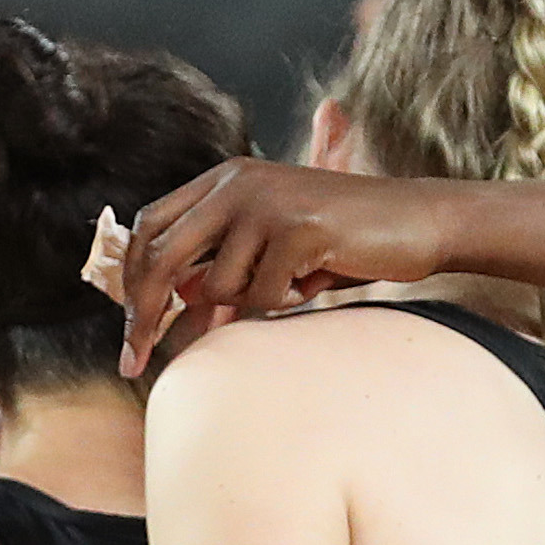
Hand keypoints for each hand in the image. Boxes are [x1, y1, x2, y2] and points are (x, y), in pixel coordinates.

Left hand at [118, 160, 455, 374]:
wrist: (415, 222)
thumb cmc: (343, 243)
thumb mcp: (272, 253)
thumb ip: (223, 269)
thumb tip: (171, 309)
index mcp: (224, 180)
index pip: (151, 228)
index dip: (131, 283)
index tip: (129, 335)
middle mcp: (236, 182)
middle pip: (162, 257)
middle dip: (145, 316)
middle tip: (135, 364)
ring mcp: (265, 201)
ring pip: (219, 286)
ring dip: (254, 302)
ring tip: (296, 283)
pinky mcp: (296, 227)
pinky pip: (265, 296)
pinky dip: (288, 302)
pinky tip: (317, 279)